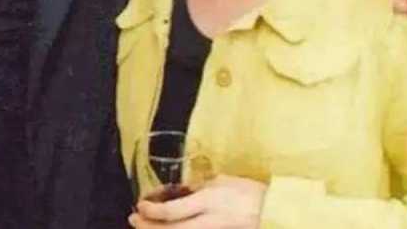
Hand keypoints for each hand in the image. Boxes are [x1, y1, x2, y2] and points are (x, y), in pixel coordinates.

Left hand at [129, 175, 265, 227]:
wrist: (272, 212)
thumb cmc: (248, 192)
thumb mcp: (221, 181)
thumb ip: (199, 187)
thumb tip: (178, 191)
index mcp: (207, 202)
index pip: (172, 212)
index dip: (151, 212)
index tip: (140, 206)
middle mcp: (208, 222)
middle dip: (148, 228)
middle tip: (134, 220)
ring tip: (146, 228)